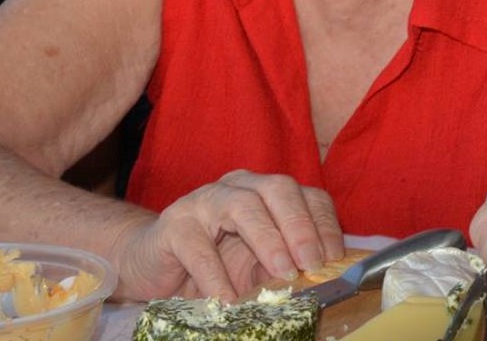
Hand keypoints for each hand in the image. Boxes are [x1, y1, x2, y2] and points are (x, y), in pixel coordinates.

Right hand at [111, 169, 343, 301]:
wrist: (151, 262)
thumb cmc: (211, 263)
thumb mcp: (254, 265)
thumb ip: (282, 265)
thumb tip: (319, 280)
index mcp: (266, 191)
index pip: (307, 195)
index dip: (323, 224)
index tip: (334, 258)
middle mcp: (239, 186)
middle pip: (278, 189)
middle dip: (300, 225)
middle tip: (312, 264)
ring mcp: (205, 200)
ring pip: (243, 205)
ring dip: (268, 239)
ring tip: (282, 274)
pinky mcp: (175, 224)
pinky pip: (199, 245)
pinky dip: (217, 275)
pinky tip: (229, 299)